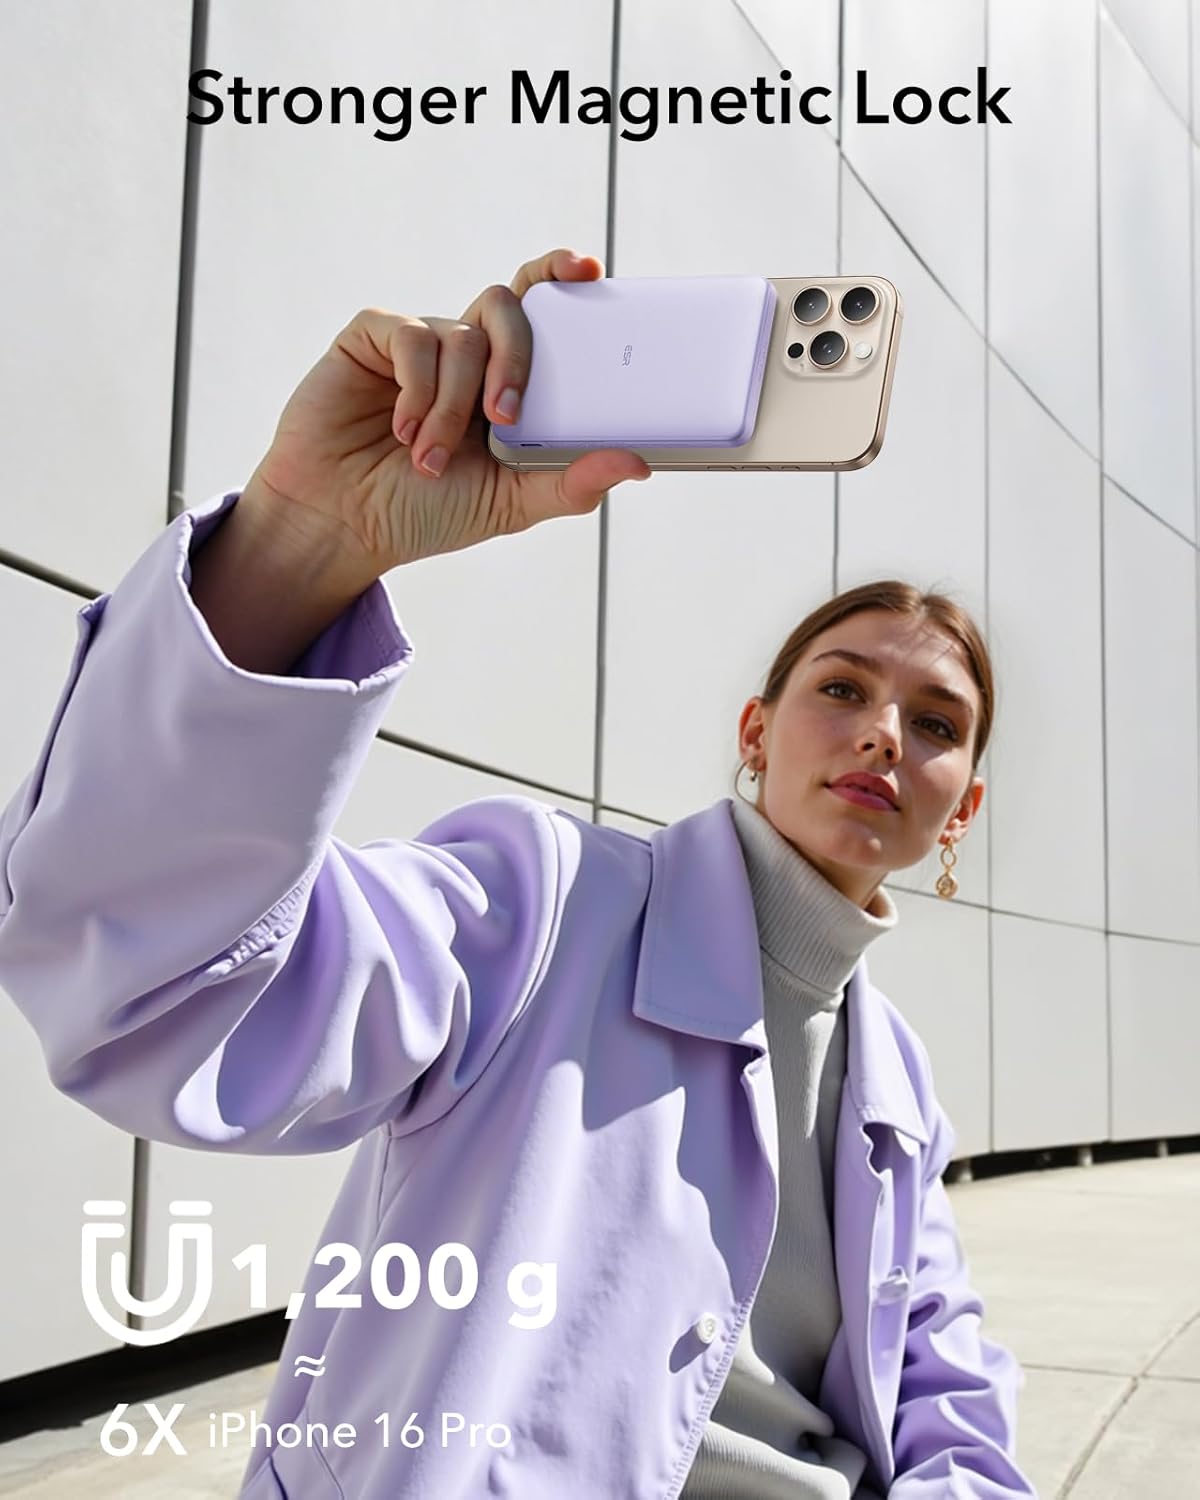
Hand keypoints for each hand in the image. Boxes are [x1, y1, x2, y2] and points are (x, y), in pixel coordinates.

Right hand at [243, 248, 651, 571]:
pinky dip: (416, 389)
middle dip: (516, 359)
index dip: (561, 277)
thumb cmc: (425, 512)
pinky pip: (410, 336)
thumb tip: (636, 462)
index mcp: (502, 381)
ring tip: (430, 459)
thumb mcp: (510, 504)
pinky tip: (403, 431)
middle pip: (509, 307)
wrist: (343, 526)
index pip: (540, 312)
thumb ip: (571, 482)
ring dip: (452, 407)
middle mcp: (464, 354)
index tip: (589, 269)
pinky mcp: (370, 339)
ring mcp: (418, 343)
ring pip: (461, 337)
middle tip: (505, 416)